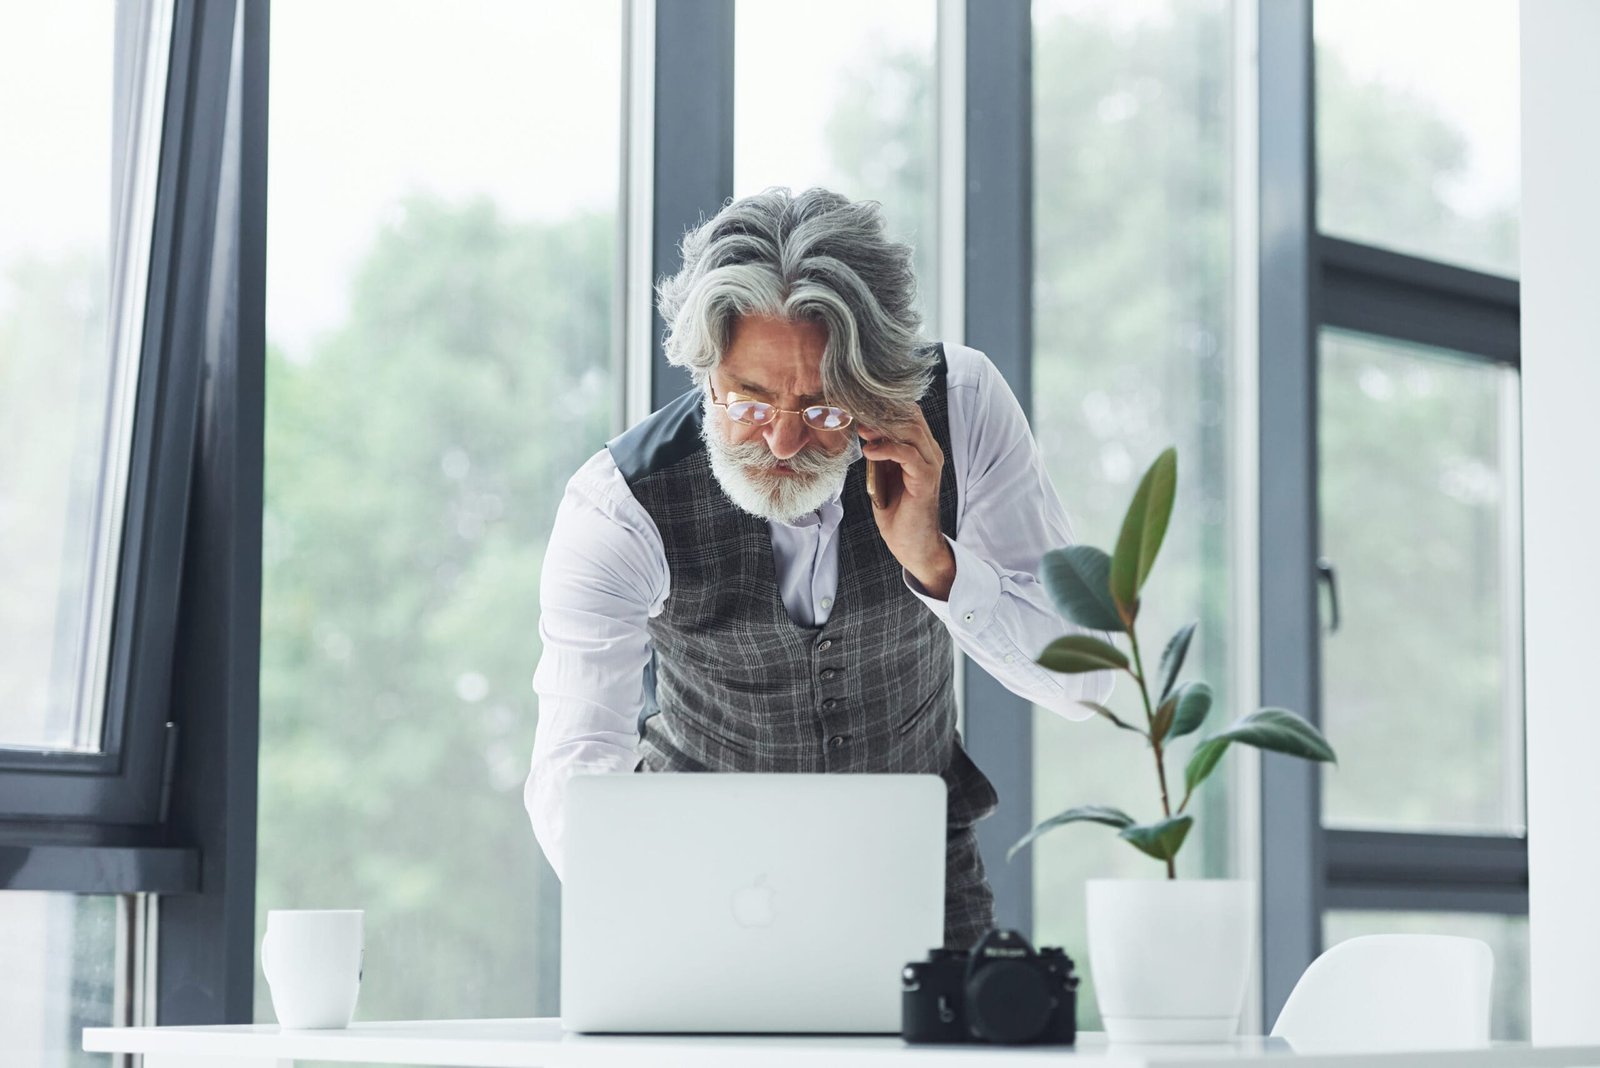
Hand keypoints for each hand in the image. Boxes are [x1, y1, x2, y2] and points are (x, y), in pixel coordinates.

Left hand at [858, 406, 955, 599]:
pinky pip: (907, 454)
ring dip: (882, 427)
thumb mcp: (883, 476)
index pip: (907, 414)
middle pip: (910, 416)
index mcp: (920, 448)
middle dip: (882, 411)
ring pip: (911, 430)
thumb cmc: (897, 513)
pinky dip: (887, 448)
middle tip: (856, 411)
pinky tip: (869, 451)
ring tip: (861, 430)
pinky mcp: (925, 479)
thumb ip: (880, 454)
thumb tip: (862, 432)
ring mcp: (929, 464)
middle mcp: (929, 452)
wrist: (912, 545)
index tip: (857, 405)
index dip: (883, 406)